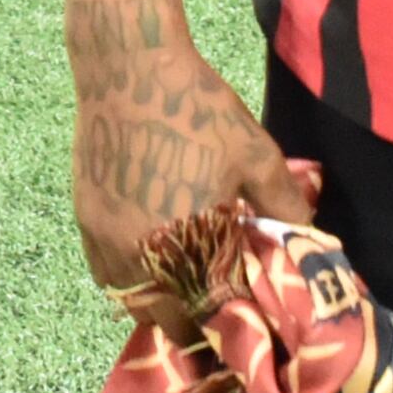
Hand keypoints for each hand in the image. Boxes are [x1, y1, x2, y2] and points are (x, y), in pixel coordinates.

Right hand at [69, 33, 313, 306]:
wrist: (128, 67)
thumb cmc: (196, 107)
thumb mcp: (255, 154)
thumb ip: (285, 205)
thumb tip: (306, 239)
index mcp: (186, 245)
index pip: (211, 317)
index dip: (233, 325)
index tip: (249, 324)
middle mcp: (141, 256)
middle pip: (169, 322)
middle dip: (198, 321)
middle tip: (221, 304)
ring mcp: (106, 242)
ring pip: (134, 304)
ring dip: (161, 304)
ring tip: (187, 285)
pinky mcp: (85, 222)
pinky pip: (106, 276)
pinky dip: (130, 280)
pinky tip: (152, 258)